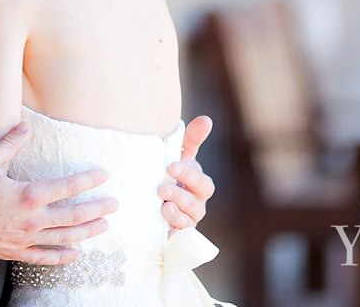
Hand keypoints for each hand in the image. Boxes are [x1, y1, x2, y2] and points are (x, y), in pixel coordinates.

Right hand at [0, 122, 118, 263]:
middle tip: (115, 205)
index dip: (89, 180)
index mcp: (29, 196)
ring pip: (65, 238)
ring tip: (104, 226)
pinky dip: (63, 257)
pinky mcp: (16, 253)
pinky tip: (76, 255)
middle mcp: (32, 220)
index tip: (105, 175)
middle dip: (97, 209)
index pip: (68, 187)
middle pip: (74, 215)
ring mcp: (26, 239)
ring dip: (87, 232)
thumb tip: (26, 126)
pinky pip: (45, 258)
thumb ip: (9, 143)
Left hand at [159, 115, 214, 232]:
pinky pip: (179, 239)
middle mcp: (196, 204)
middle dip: (180, 195)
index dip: (189, 175)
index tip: (171, 166)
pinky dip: (174, 237)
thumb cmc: (169, 174)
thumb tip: (206, 120)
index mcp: (197, 184)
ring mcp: (187, 221)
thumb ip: (191, 139)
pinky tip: (166, 234)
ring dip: (176, 214)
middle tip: (162, 189)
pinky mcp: (176, 235)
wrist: (152, 201)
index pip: (201, 181)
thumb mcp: (178, 156)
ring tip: (163, 207)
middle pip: (196, 203)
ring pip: (188, 221)